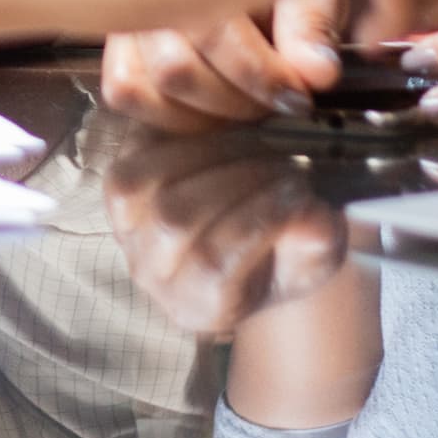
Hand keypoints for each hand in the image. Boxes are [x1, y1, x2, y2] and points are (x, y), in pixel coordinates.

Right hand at [99, 0, 361, 128]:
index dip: (260, 76)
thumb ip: (311, 24)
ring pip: (143, 85)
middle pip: (174, 70)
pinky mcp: (120, 43)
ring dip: (204, 108)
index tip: (297, 91)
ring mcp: (129, 11)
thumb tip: (316, 72)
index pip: (212, 33)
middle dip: (237, 98)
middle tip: (277, 95)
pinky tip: (209, 102)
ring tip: (246, 98)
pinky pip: (124, 90)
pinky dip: (168, 111)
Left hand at [101, 127, 348, 336]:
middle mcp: (154, 276)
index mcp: (202, 308)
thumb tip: (310, 218)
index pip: (212, 265)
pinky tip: (222, 129)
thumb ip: (314, 243)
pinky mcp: (121, 186)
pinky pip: (134, 156)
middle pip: (175, 221)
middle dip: (237, 181)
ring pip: (146, 184)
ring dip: (207, 154)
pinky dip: (176, 136)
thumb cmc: (289, 250)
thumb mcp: (316, 254)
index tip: (300, 189)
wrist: (255, 233)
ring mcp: (129, 232)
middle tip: (285, 162)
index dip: (257, 219)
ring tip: (258, 144)